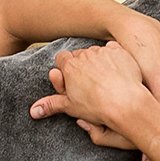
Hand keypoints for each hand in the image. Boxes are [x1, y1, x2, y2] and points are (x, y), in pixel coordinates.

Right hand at [30, 40, 155, 153]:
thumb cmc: (97, 107)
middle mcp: (84, 55)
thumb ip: (50, 105)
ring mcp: (102, 51)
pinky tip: (117, 71)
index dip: (66, 71)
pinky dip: (114, 57)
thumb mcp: (70, 107)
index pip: (61, 59)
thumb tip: (33, 111)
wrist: (126, 103)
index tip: (73, 82)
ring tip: (105, 80)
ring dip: (98, 61)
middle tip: (89, 84)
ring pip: (96, 52)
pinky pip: (113, 49)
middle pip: (78, 55)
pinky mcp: (119, 51)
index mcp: (69, 66)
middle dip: (82, 66)